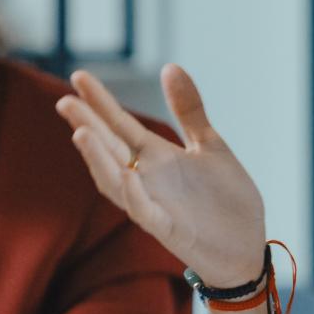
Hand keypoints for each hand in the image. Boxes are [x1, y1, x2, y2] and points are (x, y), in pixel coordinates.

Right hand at [56, 65, 266, 287]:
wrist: (248, 246)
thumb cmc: (226, 200)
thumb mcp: (211, 146)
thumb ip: (189, 111)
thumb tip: (170, 66)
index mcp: (157, 157)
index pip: (121, 126)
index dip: (101, 103)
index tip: (79, 76)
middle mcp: (148, 180)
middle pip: (110, 150)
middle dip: (88, 127)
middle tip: (65, 101)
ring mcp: (155, 206)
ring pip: (116, 183)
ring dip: (99, 160)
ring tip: (81, 132)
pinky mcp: (169, 231)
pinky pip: (145, 213)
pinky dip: (135, 196)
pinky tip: (127, 175)